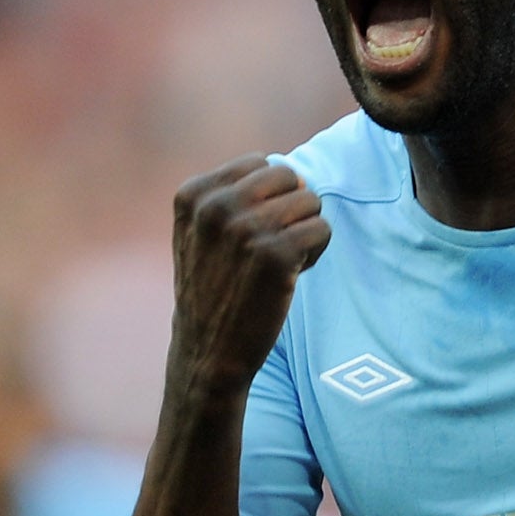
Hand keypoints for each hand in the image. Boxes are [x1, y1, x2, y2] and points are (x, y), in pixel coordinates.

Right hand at [168, 156, 330, 395]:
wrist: (208, 351)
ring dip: (305, 230)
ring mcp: (245, 229)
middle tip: (275, 244)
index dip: (268, 196)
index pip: (259, 163)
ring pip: (309, 200)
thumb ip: (228, 195)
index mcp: (193, 194)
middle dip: (291, 207)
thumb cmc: (213, 290)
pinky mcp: (276, 255)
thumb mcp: (198, 233)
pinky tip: (294, 273)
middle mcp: (215, 206)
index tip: (253, 231)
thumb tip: (294, 173)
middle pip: (288, 177)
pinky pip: (322, 228)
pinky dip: (317, 251)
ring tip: (282, 261)